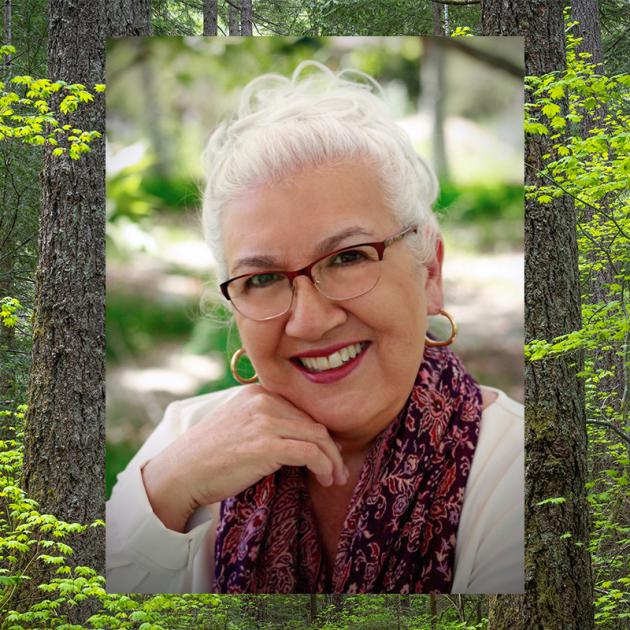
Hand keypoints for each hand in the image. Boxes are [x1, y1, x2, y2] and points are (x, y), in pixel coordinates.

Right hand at [141, 385, 347, 531]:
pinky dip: (324, 466)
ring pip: (317, 436)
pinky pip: (310, 453)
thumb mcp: (239, 423)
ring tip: (334, 478)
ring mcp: (264, 420)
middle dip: (331, 448)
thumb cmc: (209, 454)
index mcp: (257, 391)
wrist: (181, 472)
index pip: (302, 409)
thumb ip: (266, 420)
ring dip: (332, 460)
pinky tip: (325, 479)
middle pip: (313, 421)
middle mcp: (263, 400)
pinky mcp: (266, 444)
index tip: (330, 451)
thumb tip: (303, 437)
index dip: (320, 432)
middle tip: (339, 469)